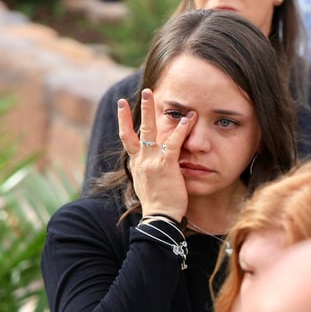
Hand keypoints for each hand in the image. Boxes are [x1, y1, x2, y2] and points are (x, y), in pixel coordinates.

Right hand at [118, 88, 195, 219]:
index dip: (125, 121)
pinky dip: (181, 129)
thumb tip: (152, 166)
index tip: (123, 106)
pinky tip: (188, 118)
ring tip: (155, 94)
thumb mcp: (149, 184)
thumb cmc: (158, 205)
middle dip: (138, 109)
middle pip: (135, 129)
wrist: (159, 219)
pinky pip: (173, 143)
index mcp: (136, 164)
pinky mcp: (165, 165)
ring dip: (154, 111)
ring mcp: (151, 162)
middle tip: (143, 92)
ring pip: (150, 131)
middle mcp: (140, 160)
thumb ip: (149, 171)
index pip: (128, 138)